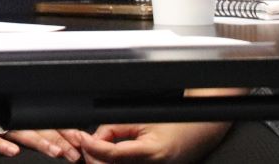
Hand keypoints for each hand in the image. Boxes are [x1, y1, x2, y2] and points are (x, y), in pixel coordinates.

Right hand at [0, 95, 82, 158]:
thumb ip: (13, 125)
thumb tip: (42, 135)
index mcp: (8, 111)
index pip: (40, 122)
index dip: (61, 132)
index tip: (78, 143)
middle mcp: (0, 114)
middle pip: (34, 128)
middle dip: (57, 141)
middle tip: (74, 154)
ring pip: (16, 131)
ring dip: (37, 141)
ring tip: (54, 151)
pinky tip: (11, 151)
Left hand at [77, 122, 229, 162]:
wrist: (198, 133)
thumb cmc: (173, 123)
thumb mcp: (142, 119)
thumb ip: (115, 128)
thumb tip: (94, 138)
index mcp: (151, 152)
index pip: (112, 154)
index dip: (92, 146)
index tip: (81, 137)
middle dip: (92, 156)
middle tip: (84, 141)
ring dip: (98, 161)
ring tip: (93, 147)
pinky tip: (105, 156)